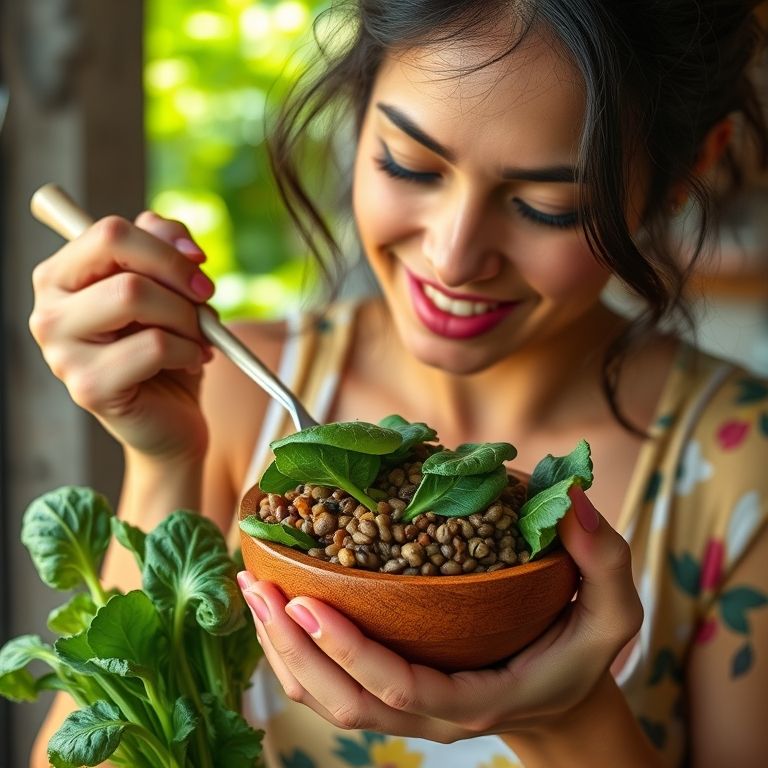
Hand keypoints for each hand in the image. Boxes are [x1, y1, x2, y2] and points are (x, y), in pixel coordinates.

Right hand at [29, 211, 214, 462]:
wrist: (173, 415)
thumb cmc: (167, 345)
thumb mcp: (170, 287)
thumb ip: (166, 246)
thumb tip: (181, 242)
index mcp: (61, 277)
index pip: (109, 231)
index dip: (165, 245)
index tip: (200, 267)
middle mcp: (48, 310)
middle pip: (118, 253)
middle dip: (178, 277)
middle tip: (204, 305)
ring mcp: (61, 352)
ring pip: (134, 295)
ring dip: (186, 317)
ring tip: (197, 339)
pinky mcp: (88, 388)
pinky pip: (154, 346)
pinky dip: (189, 351)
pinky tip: (191, 363)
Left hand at [237, 488, 642, 742]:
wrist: (562, 699)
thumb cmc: (581, 653)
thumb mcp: (612, 610)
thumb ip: (603, 558)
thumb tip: (576, 500)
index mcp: (475, 701)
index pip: (397, 689)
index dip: (347, 651)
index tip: (306, 600)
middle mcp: (430, 717)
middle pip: (341, 702)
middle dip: (290, 648)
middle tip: (257, 586)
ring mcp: (406, 711)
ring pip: (325, 701)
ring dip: (280, 650)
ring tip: (252, 590)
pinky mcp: (393, 694)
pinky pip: (330, 686)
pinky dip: (296, 651)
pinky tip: (278, 604)